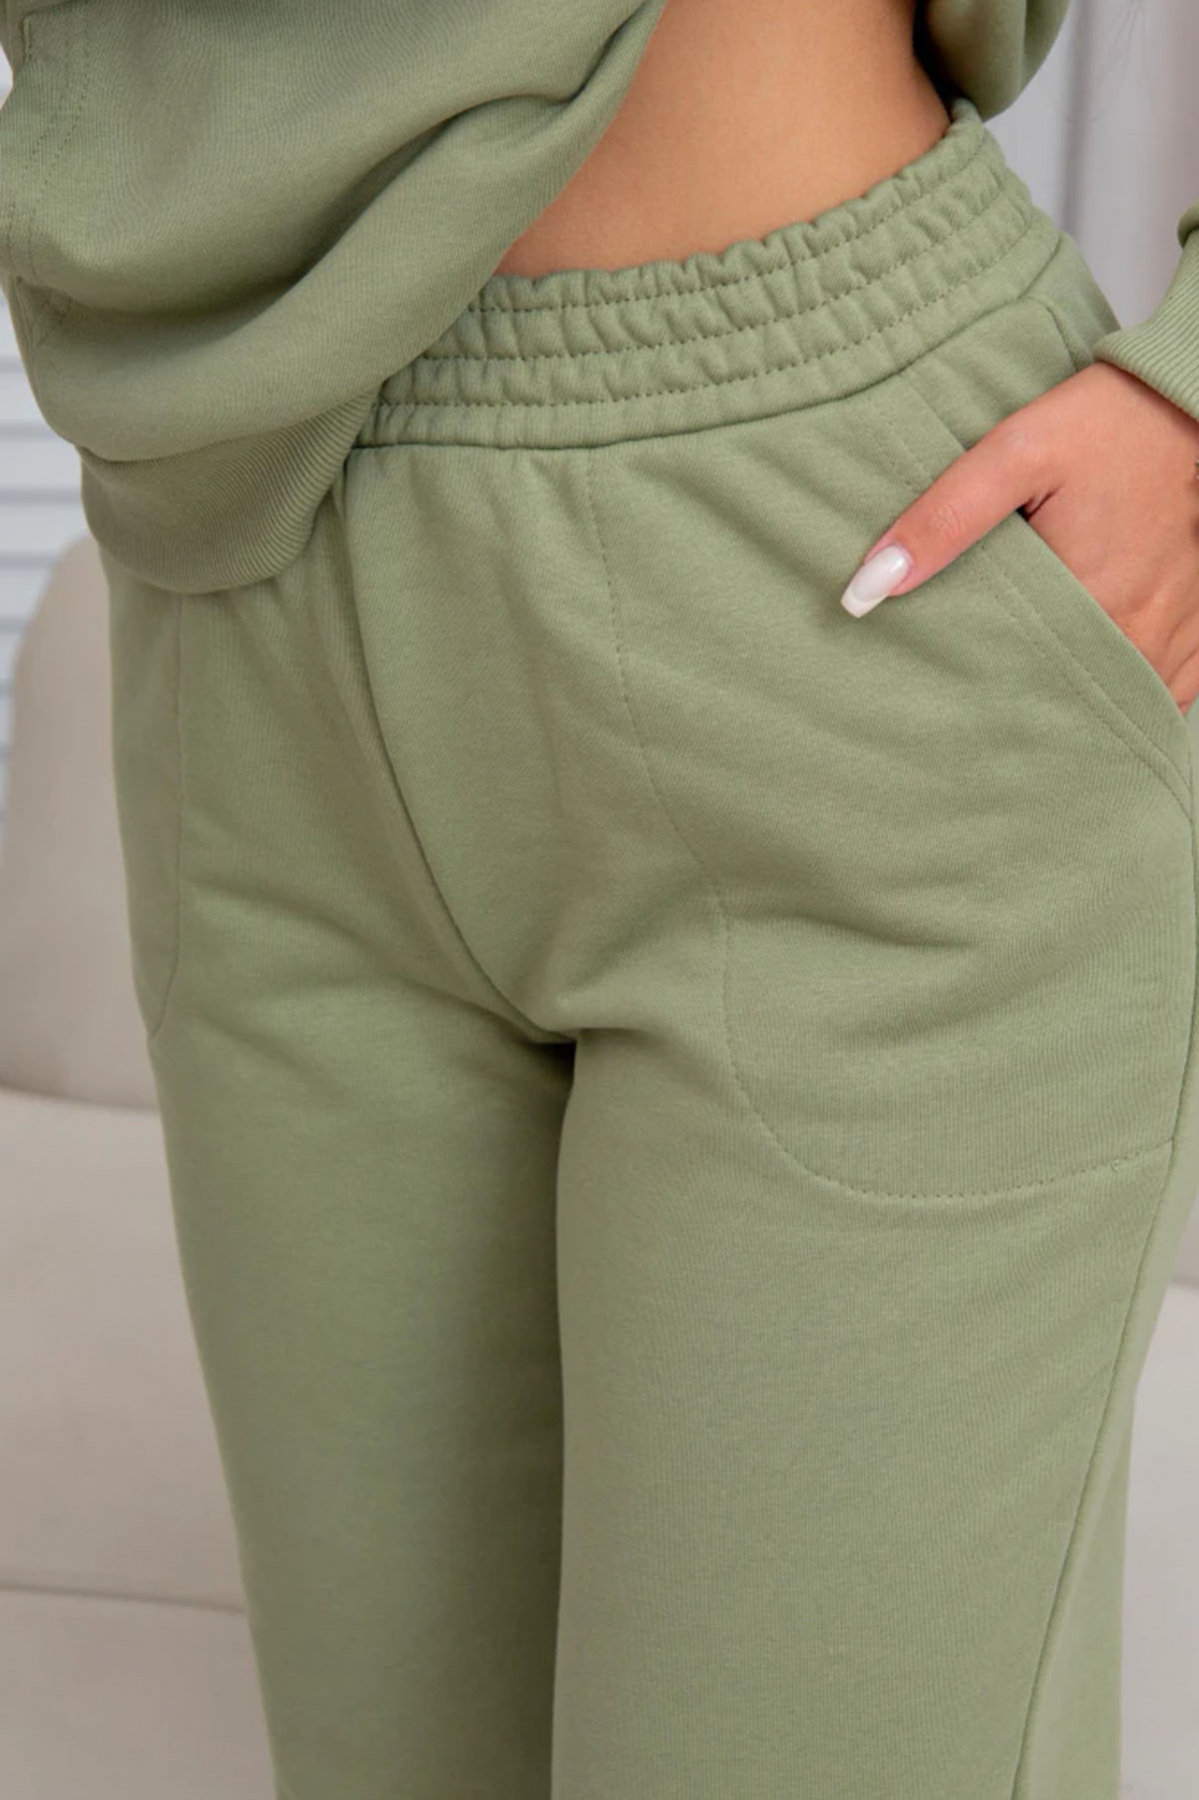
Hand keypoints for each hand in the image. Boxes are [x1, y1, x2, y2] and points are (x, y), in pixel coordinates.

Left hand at [839, 360, 1198, 714]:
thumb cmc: (1115, 422)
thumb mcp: (1016, 453)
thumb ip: (942, 521)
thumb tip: (866, 590)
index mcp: (1086, 605)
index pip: (1003, 677)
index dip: (967, 678)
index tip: (939, 671)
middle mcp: (1136, 638)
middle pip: (1052, 693)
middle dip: (1013, 689)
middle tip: (975, 672)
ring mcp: (1174, 643)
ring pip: (1107, 697)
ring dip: (1067, 691)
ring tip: (1027, 665)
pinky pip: (1160, 691)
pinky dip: (1122, 683)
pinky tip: (1087, 664)